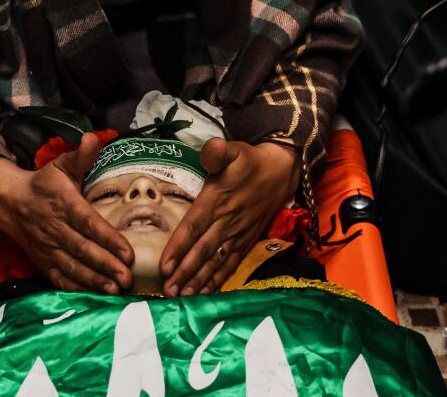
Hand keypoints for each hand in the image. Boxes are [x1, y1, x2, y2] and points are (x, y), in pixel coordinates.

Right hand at [0, 133, 134, 293]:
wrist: (11, 203)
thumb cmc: (45, 183)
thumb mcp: (61, 165)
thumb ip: (81, 156)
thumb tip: (94, 138)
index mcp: (63, 203)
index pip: (88, 223)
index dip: (108, 239)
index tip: (129, 252)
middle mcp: (54, 228)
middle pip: (82, 250)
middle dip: (106, 265)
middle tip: (129, 278)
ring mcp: (47, 248)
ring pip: (72, 268)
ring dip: (95, 281)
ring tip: (117, 290)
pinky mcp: (43, 263)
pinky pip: (60, 279)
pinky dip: (77, 289)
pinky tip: (96, 296)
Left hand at [160, 139, 298, 296]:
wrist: (281, 171)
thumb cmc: (250, 162)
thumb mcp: (234, 150)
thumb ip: (219, 152)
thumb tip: (210, 150)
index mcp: (217, 200)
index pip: (194, 226)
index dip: (179, 247)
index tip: (165, 265)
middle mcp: (227, 221)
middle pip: (202, 250)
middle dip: (184, 272)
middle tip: (167, 291)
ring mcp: (238, 234)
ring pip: (215, 261)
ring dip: (199, 280)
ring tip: (183, 296)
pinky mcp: (246, 241)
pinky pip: (231, 264)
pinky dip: (218, 279)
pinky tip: (206, 293)